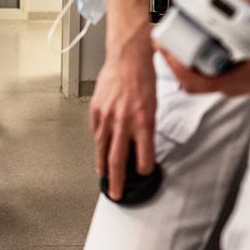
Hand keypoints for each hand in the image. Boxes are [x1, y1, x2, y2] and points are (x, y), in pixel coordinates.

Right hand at [90, 25, 158, 200]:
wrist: (127, 57)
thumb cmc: (143, 76)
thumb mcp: (153, 105)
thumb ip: (146, 127)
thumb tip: (141, 144)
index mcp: (143, 121)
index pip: (144, 156)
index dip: (144, 169)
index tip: (144, 172)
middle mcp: (124, 122)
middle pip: (118, 161)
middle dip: (116, 181)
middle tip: (116, 193)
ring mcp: (107, 117)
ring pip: (102, 150)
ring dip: (102, 166)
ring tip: (103, 177)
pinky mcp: (96, 110)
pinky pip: (96, 132)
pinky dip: (99, 142)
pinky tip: (100, 148)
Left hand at [155, 0, 249, 95]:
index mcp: (239, 78)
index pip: (198, 81)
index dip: (177, 67)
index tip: (166, 49)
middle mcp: (231, 86)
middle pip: (190, 84)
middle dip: (172, 63)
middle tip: (163, 41)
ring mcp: (231, 86)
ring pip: (196, 83)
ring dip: (181, 65)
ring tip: (173, 43)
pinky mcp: (232, 82)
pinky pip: (205, 79)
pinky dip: (193, 66)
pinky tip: (191, 47)